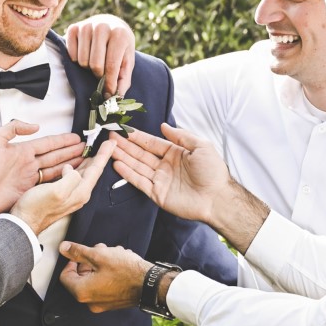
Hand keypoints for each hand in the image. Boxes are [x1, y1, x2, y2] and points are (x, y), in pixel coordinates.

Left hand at [0, 120, 84, 217]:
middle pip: (55, 155)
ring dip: (70, 164)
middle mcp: (29, 163)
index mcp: (23, 150)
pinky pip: (48, 183)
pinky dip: (61, 180)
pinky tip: (70, 177)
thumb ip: (13, 128)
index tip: (76, 137)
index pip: (48, 143)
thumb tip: (35, 126)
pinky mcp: (29, 191)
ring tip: (84, 160)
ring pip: (55, 168)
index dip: (63, 140)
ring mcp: (30, 178)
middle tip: (87, 147)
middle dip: (71, 151)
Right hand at [9, 139, 114, 234]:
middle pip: (93, 171)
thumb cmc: (36, 209)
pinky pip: (74, 176)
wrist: (24, 222)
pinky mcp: (62, 194)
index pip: (96, 170)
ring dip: (89, 159)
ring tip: (94, 149)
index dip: (104, 154)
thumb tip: (70, 168)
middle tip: (107, 143)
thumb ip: (70, 178)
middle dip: (100, 156)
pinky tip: (75, 162)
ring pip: (84, 173)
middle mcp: (78, 194)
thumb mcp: (56, 191)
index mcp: (80, 192)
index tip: (111, 143)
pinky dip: (77, 166)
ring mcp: (70, 194)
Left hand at [57, 241, 151, 311]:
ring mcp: (102, 305)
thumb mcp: (99, 255)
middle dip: (88, 261)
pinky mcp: (113, 303)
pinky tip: (118, 263)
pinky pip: (104, 287)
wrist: (150, 285)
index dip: (71, 262)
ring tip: (112, 253)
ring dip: (99, 265)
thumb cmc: (126, 271)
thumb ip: (78, 252)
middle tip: (98, 250)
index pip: (65, 277)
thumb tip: (63, 248)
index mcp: (82, 292)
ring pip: (93, 281)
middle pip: (80, 279)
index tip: (80, 254)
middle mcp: (90, 302)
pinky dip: (107, 275)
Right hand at [65, 15, 134, 96]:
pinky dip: (77, 59)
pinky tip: (85, 53)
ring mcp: (86, 26)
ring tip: (95, 61)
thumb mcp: (127, 61)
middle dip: (98, 74)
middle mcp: (102, 26)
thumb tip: (115, 98)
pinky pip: (71, 54)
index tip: (108, 93)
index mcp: (119, 34)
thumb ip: (123, 80)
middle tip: (102, 72)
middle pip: (95, 64)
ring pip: (81, 60)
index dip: (109, 83)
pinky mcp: (73, 28)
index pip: (111, 65)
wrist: (110, 24)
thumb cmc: (120, 47)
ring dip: (87, 66)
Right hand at [109, 123, 234, 223]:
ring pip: (137, 166)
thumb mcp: (201, 146)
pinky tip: (117, 164)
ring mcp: (160, 180)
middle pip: (141, 154)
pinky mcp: (157, 194)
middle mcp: (165, 166)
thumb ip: (181, 136)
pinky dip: (128, 174)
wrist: (217, 198)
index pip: (151, 143)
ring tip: (109, 149)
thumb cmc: (213, 172)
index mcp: (175, 153)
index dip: (137, 137)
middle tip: (110, 137)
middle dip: (125, 146)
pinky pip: (139, 182)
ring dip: (123, 157)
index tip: (123, 130)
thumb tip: (164, 126)